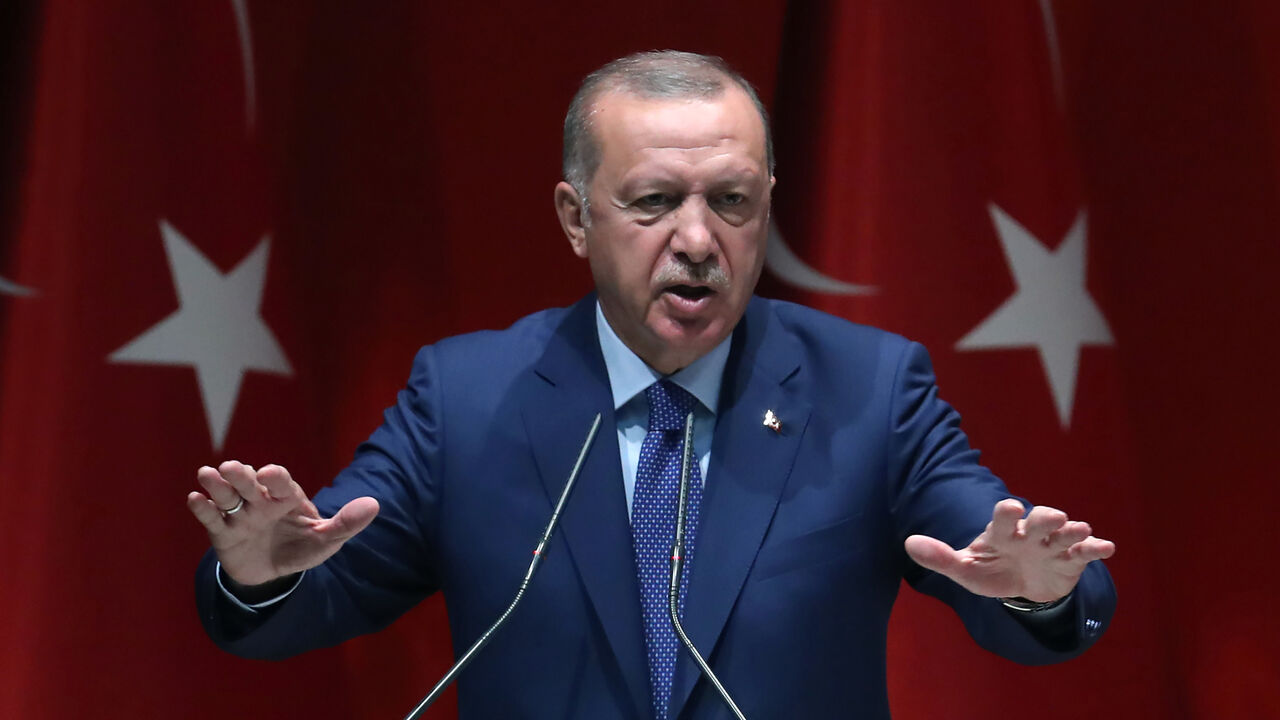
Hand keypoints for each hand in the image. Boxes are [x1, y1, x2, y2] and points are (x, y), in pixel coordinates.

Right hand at [186, 461, 378, 586]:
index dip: (275, 478)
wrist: (274, 571)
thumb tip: (374, 505)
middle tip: (231, 468)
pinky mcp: (223, 533)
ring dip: (217, 486)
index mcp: (286, 497)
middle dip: (240, 476)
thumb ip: (346, 523)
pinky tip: (194, 499)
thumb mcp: (327, 540)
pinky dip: (202, 509)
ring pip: (226, 496)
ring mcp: (240, 515)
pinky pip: (211, 519)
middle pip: (249, 484)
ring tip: (207, 475)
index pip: (281, 483)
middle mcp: (260, 501)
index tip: (269, 474)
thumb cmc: (302, 546)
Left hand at [904, 498, 1114, 602]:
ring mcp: (1051, 546)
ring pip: (1064, 533)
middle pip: (1038, 520)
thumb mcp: (965, 570)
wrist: (1022, 587)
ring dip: (1072, 530)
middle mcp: (1028, 534)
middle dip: (1044, 518)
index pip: (1002, 519)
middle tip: (1051, 517)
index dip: (1006, 513)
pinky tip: (1106, 547)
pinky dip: (1096, 548)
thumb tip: (909, 543)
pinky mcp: (1071, 561)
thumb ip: (940, 558)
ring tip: (1079, 529)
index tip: (1010, 508)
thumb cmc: (991, 571)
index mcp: (1001, 533)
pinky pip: (1085, 553)